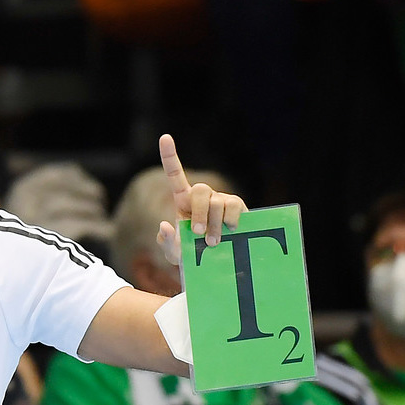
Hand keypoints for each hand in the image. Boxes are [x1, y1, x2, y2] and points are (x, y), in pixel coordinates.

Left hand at [155, 134, 246, 264]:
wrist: (217, 267)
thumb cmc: (192, 257)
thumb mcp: (175, 254)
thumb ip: (166, 242)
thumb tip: (165, 225)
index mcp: (183, 201)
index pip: (175, 174)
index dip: (170, 156)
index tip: (164, 137)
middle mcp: (204, 197)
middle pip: (201, 190)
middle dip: (199, 212)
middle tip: (198, 233)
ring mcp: (223, 200)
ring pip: (219, 202)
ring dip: (215, 223)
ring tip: (213, 242)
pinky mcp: (239, 209)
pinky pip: (235, 207)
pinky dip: (231, 221)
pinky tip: (230, 232)